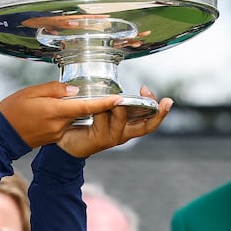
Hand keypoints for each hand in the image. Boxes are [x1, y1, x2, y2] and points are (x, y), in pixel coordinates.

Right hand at [0, 82, 123, 147]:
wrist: (1, 135)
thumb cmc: (12, 110)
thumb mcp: (30, 92)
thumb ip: (54, 89)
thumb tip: (73, 90)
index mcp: (55, 111)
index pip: (86, 106)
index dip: (104, 102)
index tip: (120, 98)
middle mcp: (59, 124)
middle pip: (86, 112)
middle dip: (100, 104)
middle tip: (110, 92)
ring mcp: (58, 133)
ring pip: (78, 117)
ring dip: (86, 109)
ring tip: (90, 97)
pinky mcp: (55, 136)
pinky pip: (69, 123)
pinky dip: (73, 115)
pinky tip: (70, 107)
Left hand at [56, 86, 173, 157]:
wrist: (64, 142)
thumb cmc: (82, 124)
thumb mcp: (100, 109)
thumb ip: (108, 100)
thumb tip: (115, 88)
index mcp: (126, 126)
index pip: (149, 118)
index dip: (156, 108)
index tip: (151, 90)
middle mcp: (123, 133)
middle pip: (146, 126)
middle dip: (158, 113)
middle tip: (166, 102)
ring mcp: (113, 137)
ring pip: (122, 118)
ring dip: (120, 105)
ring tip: (117, 96)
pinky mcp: (100, 139)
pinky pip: (103, 120)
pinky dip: (102, 110)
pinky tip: (99, 103)